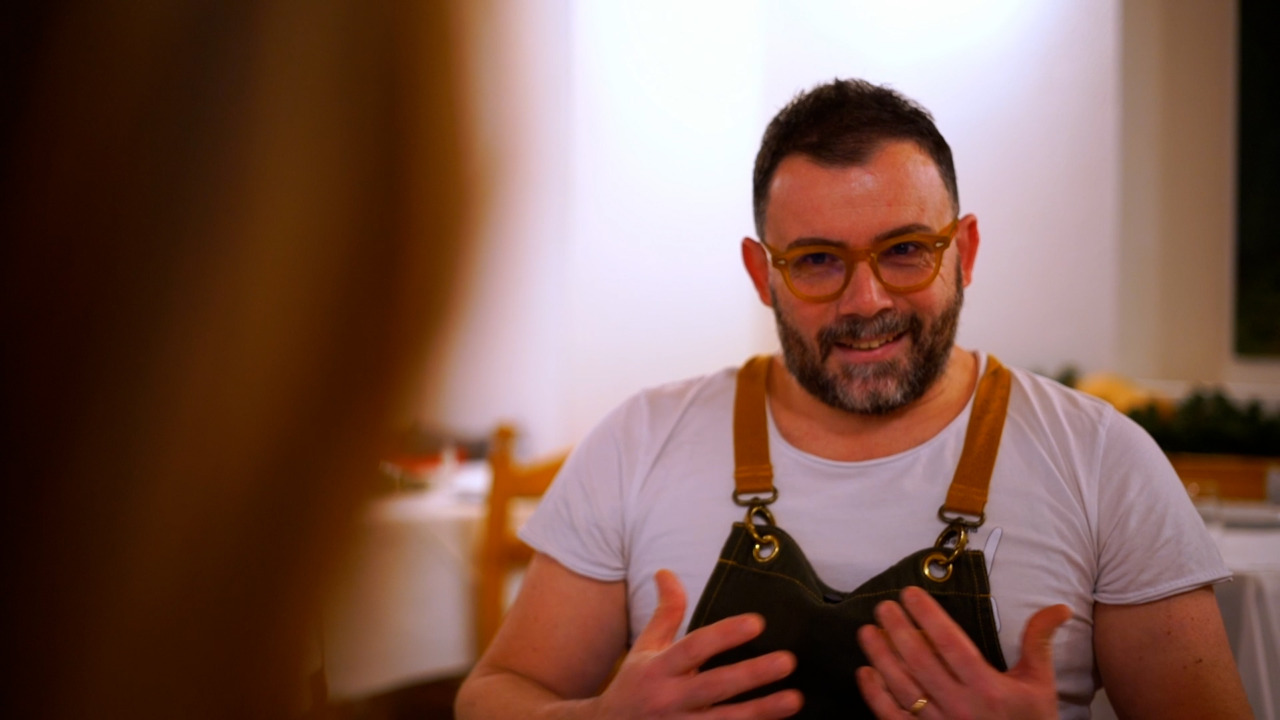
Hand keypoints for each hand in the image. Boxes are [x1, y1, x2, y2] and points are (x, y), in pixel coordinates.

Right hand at [590, 569, 802, 718]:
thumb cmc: (634, 686)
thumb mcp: (645, 648)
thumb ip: (665, 613)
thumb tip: (666, 571)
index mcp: (659, 668)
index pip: (694, 647)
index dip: (725, 635)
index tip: (757, 622)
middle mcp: (668, 699)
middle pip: (714, 686)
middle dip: (752, 674)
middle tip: (788, 660)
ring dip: (760, 711)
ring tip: (795, 699)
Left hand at [856, 586, 1070, 718]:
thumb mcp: (1040, 684)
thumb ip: (1039, 642)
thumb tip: (1059, 607)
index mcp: (989, 690)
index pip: (951, 645)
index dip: (928, 616)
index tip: (909, 593)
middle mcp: (961, 708)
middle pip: (920, 662)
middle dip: (898, 630)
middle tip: (883, 606)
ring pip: (902, 688)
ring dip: (880, 657)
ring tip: (867, 631)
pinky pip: (892, 717)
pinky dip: (875, 695)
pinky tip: (865, 672)